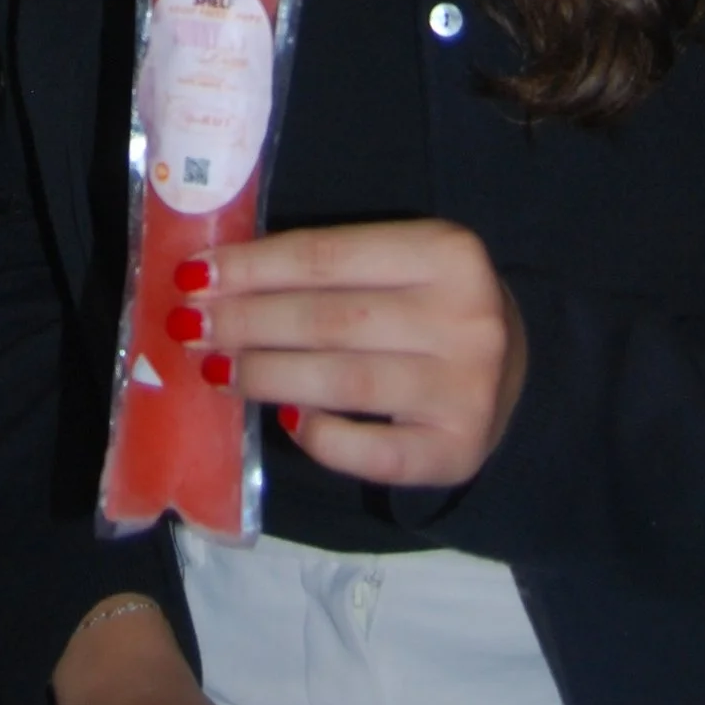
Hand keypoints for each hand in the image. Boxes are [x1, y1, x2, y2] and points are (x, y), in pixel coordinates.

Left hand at [185, 220, 525, 490]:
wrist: (515, 372)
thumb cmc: (429, 307)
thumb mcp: (398, 264)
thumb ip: (329, 268)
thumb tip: (218, 282)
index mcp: (448, 251)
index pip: (328, 256)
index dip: (253, 267)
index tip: (194, 275)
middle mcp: (465, 318)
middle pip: (330, 319)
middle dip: (247, 323)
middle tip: (189, 327)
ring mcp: (464, 390)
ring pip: (343, 382)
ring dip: (266, 375)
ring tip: (215, 369)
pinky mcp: (455, 451)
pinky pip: (371, 452)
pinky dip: (321, 437)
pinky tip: (288, 421)